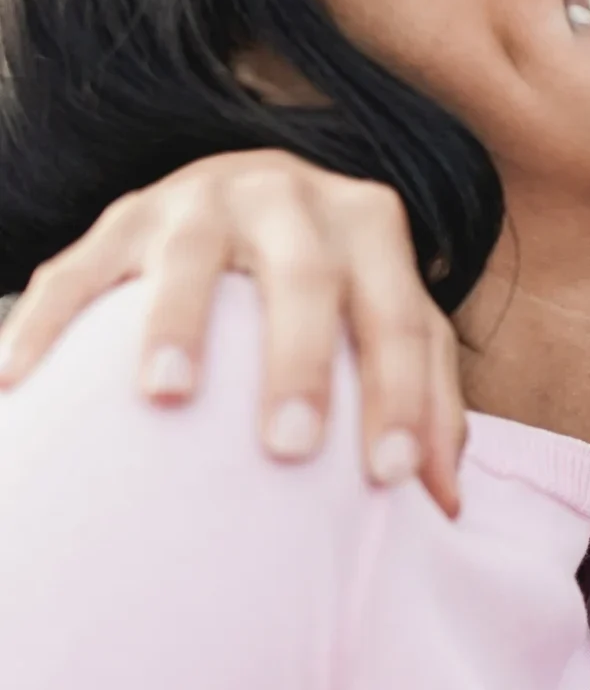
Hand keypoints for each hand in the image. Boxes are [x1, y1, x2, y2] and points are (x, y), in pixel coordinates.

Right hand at [0, 153, 464, 515]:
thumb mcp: (391, 317)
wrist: (249, 186)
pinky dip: (46, 326)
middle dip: (299, 364)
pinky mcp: (118, 220)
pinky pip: (76, 274)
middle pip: (304, 279)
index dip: (404, 396)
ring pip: (187, 260)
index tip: (394, 478)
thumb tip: (447, 503)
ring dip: (175, 326)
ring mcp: (197, 202)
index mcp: (369, 223)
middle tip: (290, 446)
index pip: (398, 316)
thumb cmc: (339, 283)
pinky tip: (15, 383)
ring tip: (166, 397)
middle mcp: (288, 198)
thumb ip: (430, 397)